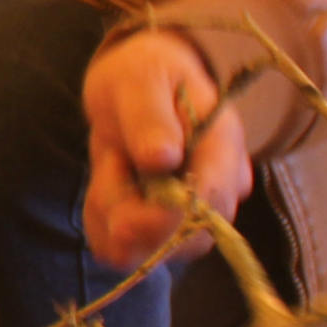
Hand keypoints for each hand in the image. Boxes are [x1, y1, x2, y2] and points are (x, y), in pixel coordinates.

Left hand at [81, 28, 250, 270]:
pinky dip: (102, 226)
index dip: (168, 217)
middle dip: (131, 216)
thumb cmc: (144, 75)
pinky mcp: (165, 229)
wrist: (136, 88)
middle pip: (186, 237)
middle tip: (111, 161)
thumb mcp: (139, 80)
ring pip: (153, 249)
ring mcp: (196, 212)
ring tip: (111, 163)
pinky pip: (129, 251)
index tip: (122, 220)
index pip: (212, 199)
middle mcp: (221, 187)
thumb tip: (162, 158)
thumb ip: (149, 117)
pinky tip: (104, 186)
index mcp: (224, 144)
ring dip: (113, 217)